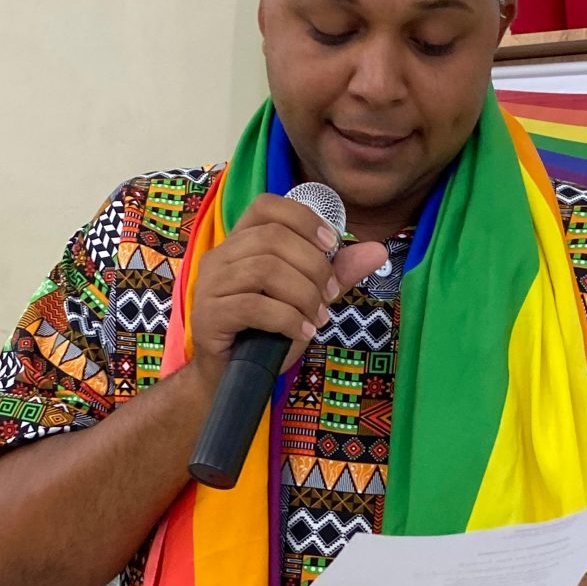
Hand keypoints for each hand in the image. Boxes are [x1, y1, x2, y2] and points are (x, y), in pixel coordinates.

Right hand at [188, 194, 387, 387]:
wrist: (234, 379)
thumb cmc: (267, 336)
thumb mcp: (307, 300)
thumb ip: (336, 274)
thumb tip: (377, 251)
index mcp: (240, 244)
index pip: (266, 206)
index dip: (304, 219)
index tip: (332, 245)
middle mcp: (220, 257)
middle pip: (272, 237)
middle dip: (313, 266)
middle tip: (330, 295)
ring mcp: (210, 285)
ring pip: (264, 269)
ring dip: (303, 294)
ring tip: (317, 318)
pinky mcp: (209, 315)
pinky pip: (254, 305)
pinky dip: (288, 319)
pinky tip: (303, 333)